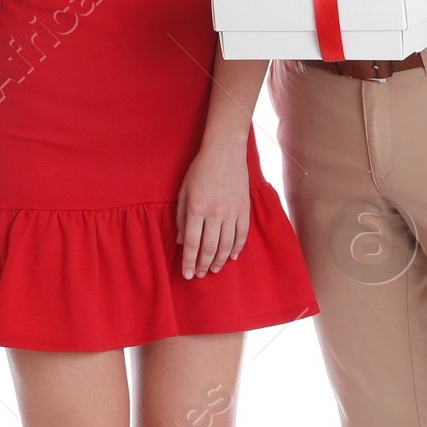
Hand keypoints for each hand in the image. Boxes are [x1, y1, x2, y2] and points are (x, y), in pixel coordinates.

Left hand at [175, 137, 250, 278]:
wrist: (225, 151)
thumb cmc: (200, 170)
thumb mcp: (184, 191)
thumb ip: (182, 218)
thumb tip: (181, 242)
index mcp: (197, 208)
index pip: (192, 243)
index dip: (189, 262)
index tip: (187, 274)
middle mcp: (215, 213)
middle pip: (209, 248)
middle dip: (203, 265)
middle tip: (200, 275)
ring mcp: (232, 212)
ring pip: (226, 245)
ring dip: (219, 260)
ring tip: (213, 269)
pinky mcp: (244, 209)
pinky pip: (242, 235)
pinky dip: (236, 248)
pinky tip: (230, 257)